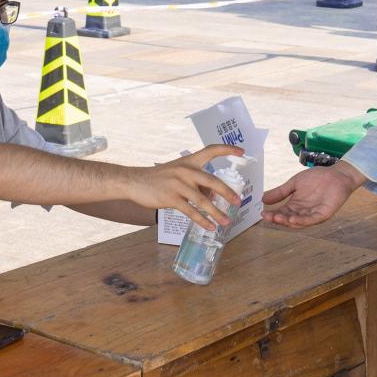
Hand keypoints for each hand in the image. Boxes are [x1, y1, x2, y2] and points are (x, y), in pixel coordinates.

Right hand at [128, 144, 242, 229]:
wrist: (134, 181)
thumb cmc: (159, 178)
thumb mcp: (177, 173)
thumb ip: (195, 182)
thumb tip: (212, 198)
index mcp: (189, 161)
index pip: (211, 150)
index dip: (227, 150)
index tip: (242, 152)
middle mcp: (186, 170)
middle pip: (212, 181)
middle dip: (227, 193)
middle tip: (237, 201)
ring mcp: (178, 184)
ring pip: (203, 201)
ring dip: (217, 213)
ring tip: (226, 221)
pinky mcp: (171, 198)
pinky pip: (191, 211)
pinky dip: (202, 220)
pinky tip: (209, 227)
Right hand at [262, 163, 363, 227]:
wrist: (336, 174)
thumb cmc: (317, 178)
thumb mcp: (294, 183)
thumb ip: (280, 192)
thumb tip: (263, 199)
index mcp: (296, 205)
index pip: (282, 213)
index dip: (272, 214)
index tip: (262, 213)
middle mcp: (303, 212)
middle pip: (288, 219)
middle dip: (278, 219)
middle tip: (268, 217)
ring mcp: (313, 214)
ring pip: (299, 222)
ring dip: (288, 222)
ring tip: (278, 219)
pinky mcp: (323, 214)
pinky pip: (311, 220)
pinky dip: (301, 220)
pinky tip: (292, 218)